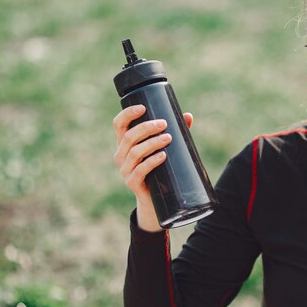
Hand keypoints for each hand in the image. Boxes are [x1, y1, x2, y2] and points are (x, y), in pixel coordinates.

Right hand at [112, 105, 192, 230]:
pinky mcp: (132, 183)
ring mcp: (125, 169)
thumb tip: (187, 116)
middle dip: (146, 128)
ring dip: (152, 143)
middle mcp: (121, 155)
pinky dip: (152, 161)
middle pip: (128, 136)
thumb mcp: (165, 148)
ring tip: (168, 138)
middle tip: (164, 124)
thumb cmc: (160, 167)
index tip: (143, 107)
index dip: (127, 114)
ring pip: (135, 152)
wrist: (157, 198)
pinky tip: (163, 156)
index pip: (119, 124)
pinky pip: (140, 170)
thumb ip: (175, 131)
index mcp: (125, 143)